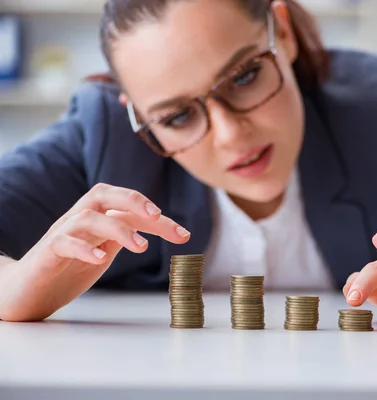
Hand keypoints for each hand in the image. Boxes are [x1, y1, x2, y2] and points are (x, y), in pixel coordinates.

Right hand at [6, 184, 189, 320]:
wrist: (24, 292)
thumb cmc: (66, 269)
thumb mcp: (103, 251)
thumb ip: (123, 236)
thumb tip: (156, 229)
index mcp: (96, 219)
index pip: (129, 209)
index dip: (159, 219)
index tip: (185, 235)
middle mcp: (78, 220)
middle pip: (103, 194)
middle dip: (133, 200)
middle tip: (157, 215)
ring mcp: (61, 234)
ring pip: (87, 216)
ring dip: (117, 228)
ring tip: (141, 247)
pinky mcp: (46, 253)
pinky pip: (63, 242)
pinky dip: (84, 248)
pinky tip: (101, 259)